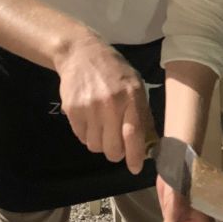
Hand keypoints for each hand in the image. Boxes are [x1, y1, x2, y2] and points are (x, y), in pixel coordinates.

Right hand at [55, 33, 152, 174]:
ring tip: (102, 126)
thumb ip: (143, 113)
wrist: (81, 53)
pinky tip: (90, 119)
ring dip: (100, 143)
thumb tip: (150, 144)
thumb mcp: (136, 85)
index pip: (134, 134)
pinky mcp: (72, 110)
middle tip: (116, 144)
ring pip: (95, 146)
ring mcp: (89, 107)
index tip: (135, 168)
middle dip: (116, 153)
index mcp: (131, 96)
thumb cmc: (114, 71)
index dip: (135, 156)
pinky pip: (81, 138)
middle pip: (112, 148)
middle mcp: (111, 104)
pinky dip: (87, 135)